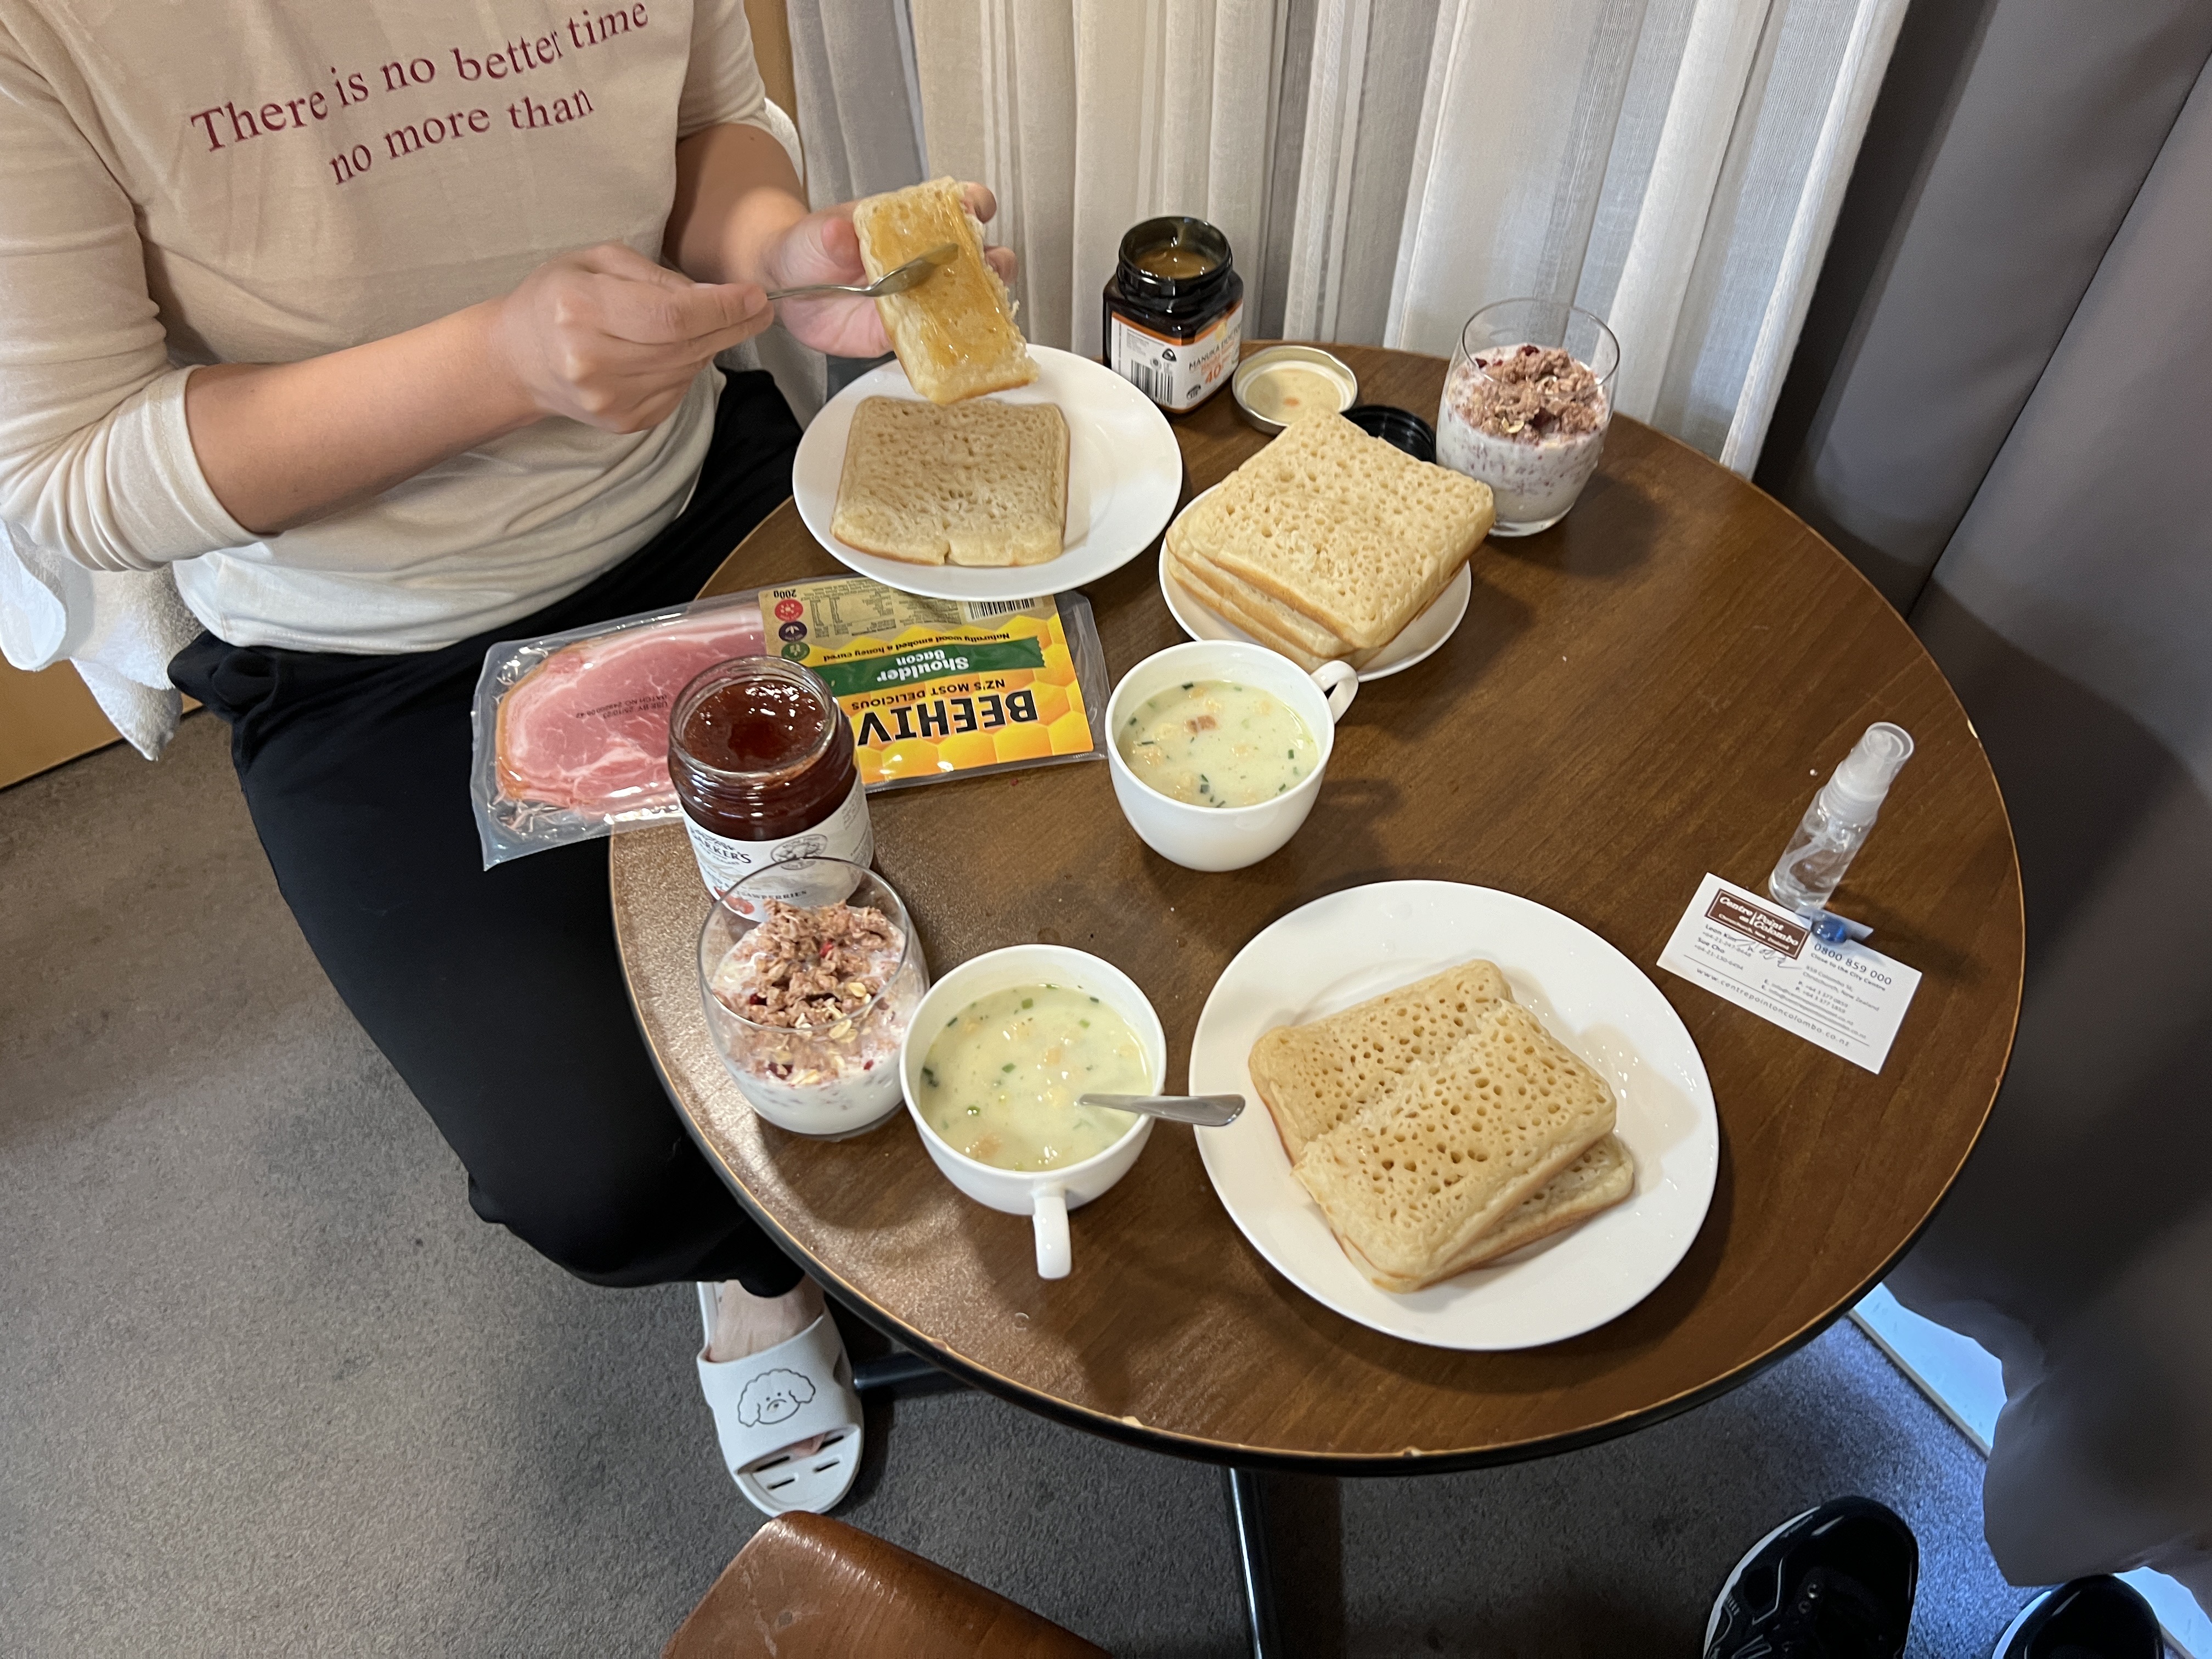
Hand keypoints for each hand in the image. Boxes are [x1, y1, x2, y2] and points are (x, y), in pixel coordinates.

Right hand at [487, 243, 770, 431]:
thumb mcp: (597, 261)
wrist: (520, 357)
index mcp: (580, 310)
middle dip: (730, 326)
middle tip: (756, 309)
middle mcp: (592, 361)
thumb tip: (716, 296)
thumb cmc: (559, 299)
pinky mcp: (624, 421)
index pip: (672, 316)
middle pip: (686, 346)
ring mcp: (608, 398)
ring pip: (687, 370)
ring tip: (700, 323)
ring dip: (706, 345)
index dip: (722, 309)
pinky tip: (669, 350)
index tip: (756, 297)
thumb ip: (657, 275)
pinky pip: (678, 390)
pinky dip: (686, 367)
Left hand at [761, 183, 1018, 357]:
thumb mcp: (816, 233)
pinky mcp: (910, 333)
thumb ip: (831, 234)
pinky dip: (956, 347)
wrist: (788, 288)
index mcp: (911, 223)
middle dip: (993, 262)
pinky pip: (940, 342)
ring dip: (985, 306)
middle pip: (979, 257)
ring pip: (969, 301)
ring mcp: (923, 298)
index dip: (975, 206)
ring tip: (982, 310)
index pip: (956, 207)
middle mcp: (927, 261)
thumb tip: (838, 232)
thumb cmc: (808, 248)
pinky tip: (961, 350)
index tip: (977, 211)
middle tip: (987, 269)